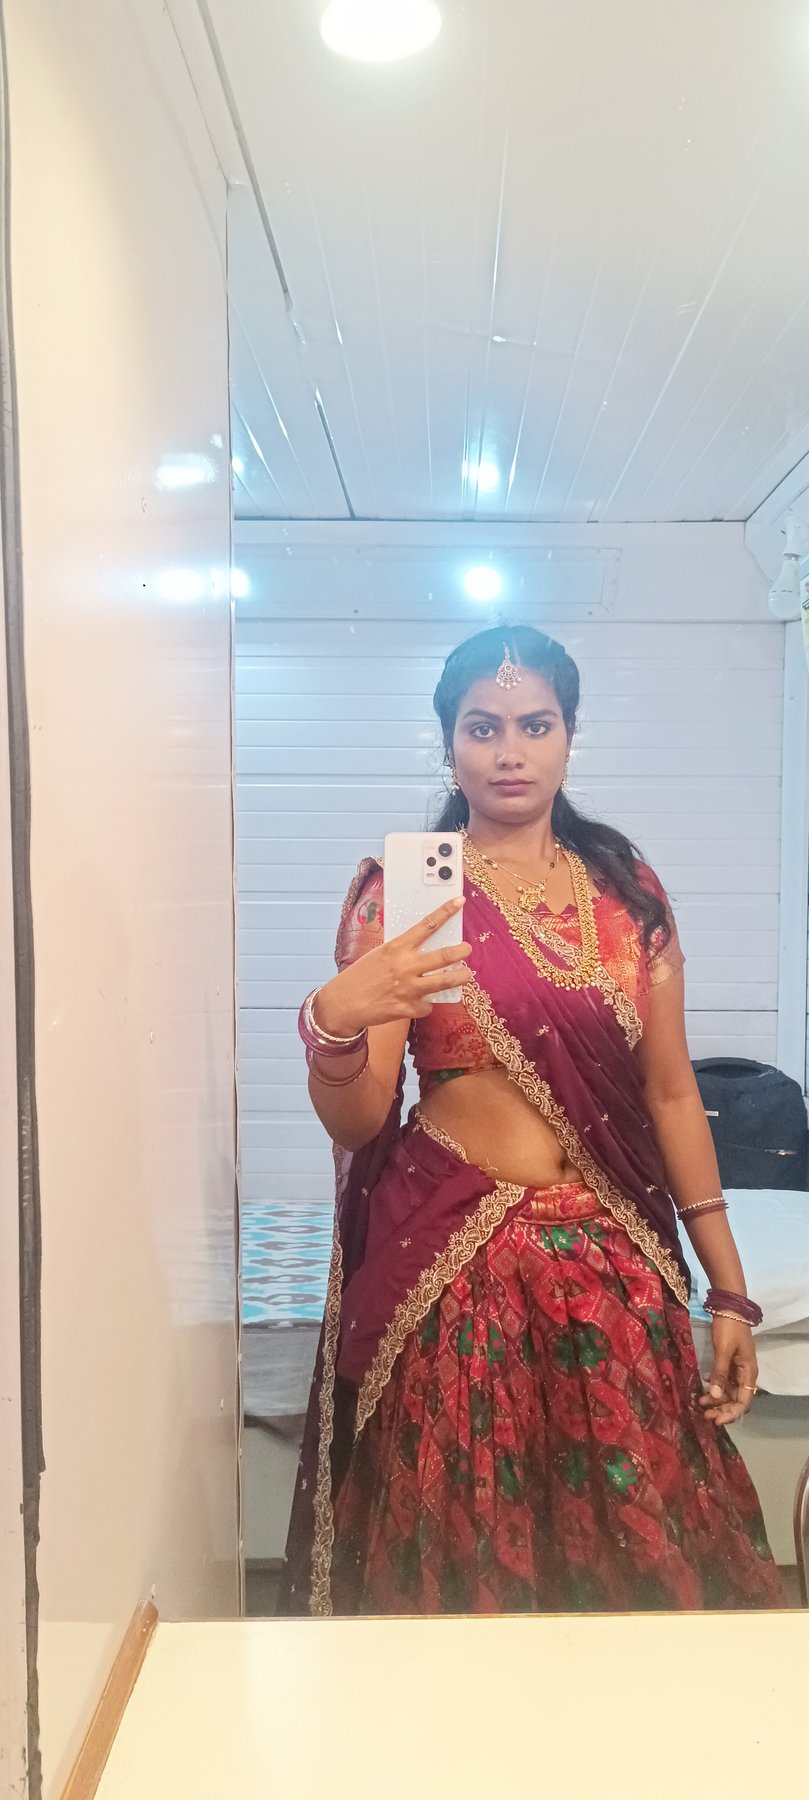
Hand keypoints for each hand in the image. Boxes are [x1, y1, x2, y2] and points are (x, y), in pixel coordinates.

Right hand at [315, 897, 471, 1034]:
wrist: (343, 1002)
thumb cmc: (360, 976)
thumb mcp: (379, 954)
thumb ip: (401, 951)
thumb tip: (422, 947)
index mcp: (397, 948)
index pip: (427, 925)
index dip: (446, 911)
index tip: (459, 902)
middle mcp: (405, 966)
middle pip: (443, 955)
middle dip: (461, 951)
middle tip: (467, 949)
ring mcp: (408, 989)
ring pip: (444, 982)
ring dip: (460, 978)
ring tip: (466, 975)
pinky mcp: (407, 1009)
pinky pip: (427, 1006)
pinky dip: (427, 1004)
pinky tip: (422, 1002)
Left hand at [698, 1315, 757, 1427]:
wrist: (729, 1307)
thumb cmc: (729, 1328)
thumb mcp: (723, 1351)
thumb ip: (720, 1373)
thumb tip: (715, 1396)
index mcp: (748, 1373)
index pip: (743, 1402)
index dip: (731, 1413)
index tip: (715, 1420)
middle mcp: (745, 1374)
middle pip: (736, 1399)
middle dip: (721, 1409)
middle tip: (704, 1413)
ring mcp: (737, 1369)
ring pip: (728, 1391)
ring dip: (716, 1398)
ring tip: (700, 1401)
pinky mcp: (729, 1362)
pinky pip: (723, 1380)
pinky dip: (715, 1386)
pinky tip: (704, 1385)